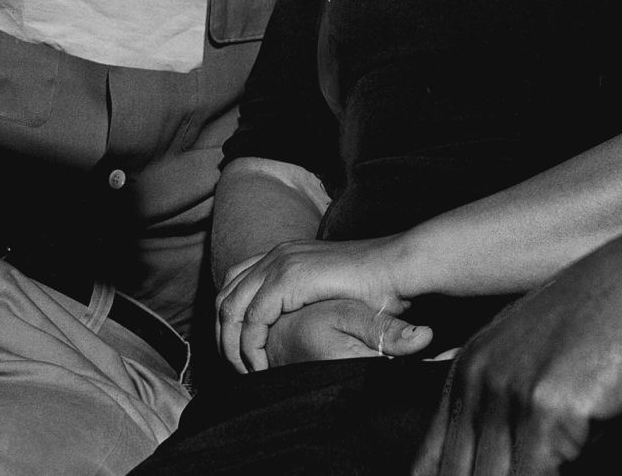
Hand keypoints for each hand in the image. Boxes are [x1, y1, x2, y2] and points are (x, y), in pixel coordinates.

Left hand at [216, 235, 410, 372]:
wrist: (397, 266)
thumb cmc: (375, 283)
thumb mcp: (330, 288)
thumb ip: (309, 298)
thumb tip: (297, 320)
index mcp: (285, 253)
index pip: (235, 281)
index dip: (230, 317)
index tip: (237, 348)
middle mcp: (278, 254)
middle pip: (226, 295)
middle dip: (224, 334)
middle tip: (235, 365)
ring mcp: (281, 264)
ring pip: (231, 309)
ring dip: (232, 344)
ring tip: (246, 370)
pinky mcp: (289, 279)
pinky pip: (252, 319)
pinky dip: (250, 346)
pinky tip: (261, 365)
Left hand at [412, 227, 621, 475]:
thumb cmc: (613, 327)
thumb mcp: (542, 365)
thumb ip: (512, 421)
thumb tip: (515, 468)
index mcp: (467, 372)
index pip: (431, 464)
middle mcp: (477, 380)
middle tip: (531, 470)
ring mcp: (509, 393)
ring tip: (553, 467)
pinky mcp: (549, 410)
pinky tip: (572, 465)